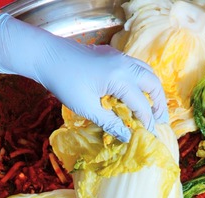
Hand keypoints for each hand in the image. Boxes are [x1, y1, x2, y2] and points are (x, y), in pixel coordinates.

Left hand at [0, 13, 168, 141]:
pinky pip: (135, 66)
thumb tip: (127, 137)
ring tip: (152, 107)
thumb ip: (109, 122)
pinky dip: (141, 80)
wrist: (46, 55)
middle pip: (153, 84)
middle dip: (158, 103)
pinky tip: (134, 92)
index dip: (146, 122)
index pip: (141, 104)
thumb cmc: (63, 82)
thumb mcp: (86, 107)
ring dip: (152, 90)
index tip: (150, 136)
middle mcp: (124, 64)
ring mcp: (119, 56)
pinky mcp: (112, 54)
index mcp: (120, 78)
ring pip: (146, 72)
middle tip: (159, 121)